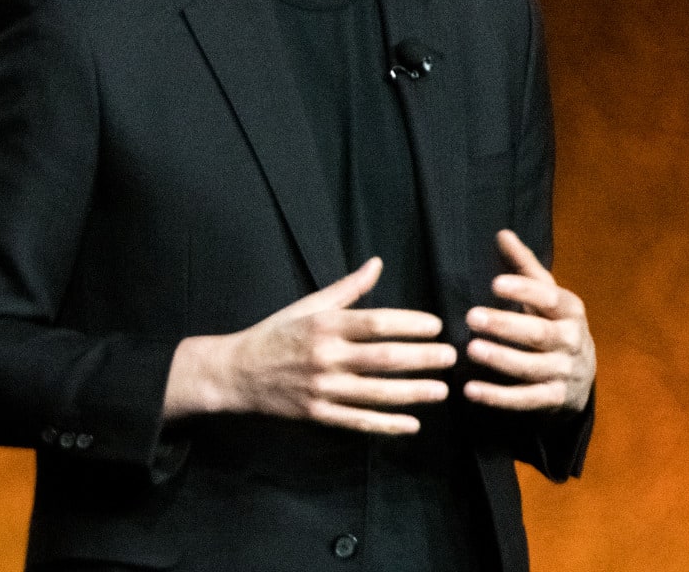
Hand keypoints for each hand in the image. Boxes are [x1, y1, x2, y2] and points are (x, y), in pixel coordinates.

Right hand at [164, 257, 456, 434]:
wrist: (236, 373)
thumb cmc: (276, 333)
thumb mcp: (308, 305)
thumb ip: (347, 289)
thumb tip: (377, 263)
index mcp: (325, 325)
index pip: (376, 323)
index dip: (410, 324)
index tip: (436, 325)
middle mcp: (325, 357)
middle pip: (383, 359)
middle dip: (422, 358)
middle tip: (451, 357)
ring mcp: (322, 389)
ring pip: (376, 393)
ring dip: (413, 393)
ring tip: (442, 390)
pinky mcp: (318, 415)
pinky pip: (358, 421)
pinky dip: (387, 424)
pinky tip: (412, 424)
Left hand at [463, 230, 594, 412]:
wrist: (583, 375)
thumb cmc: (555, 324)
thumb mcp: (547, 296)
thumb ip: (524, 266)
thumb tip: (501, 233)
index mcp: (570, 310)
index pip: (549, 297)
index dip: (524, 290)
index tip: (495, 284)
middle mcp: (572, 341)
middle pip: (539, 334)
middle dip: (506, 326)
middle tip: (472, 317)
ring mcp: (565, 372)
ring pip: (532, 368)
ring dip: (501, 360)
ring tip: (471, 349)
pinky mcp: (555, 400)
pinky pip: (525, 400)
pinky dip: (498, 397)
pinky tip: (471, 390)